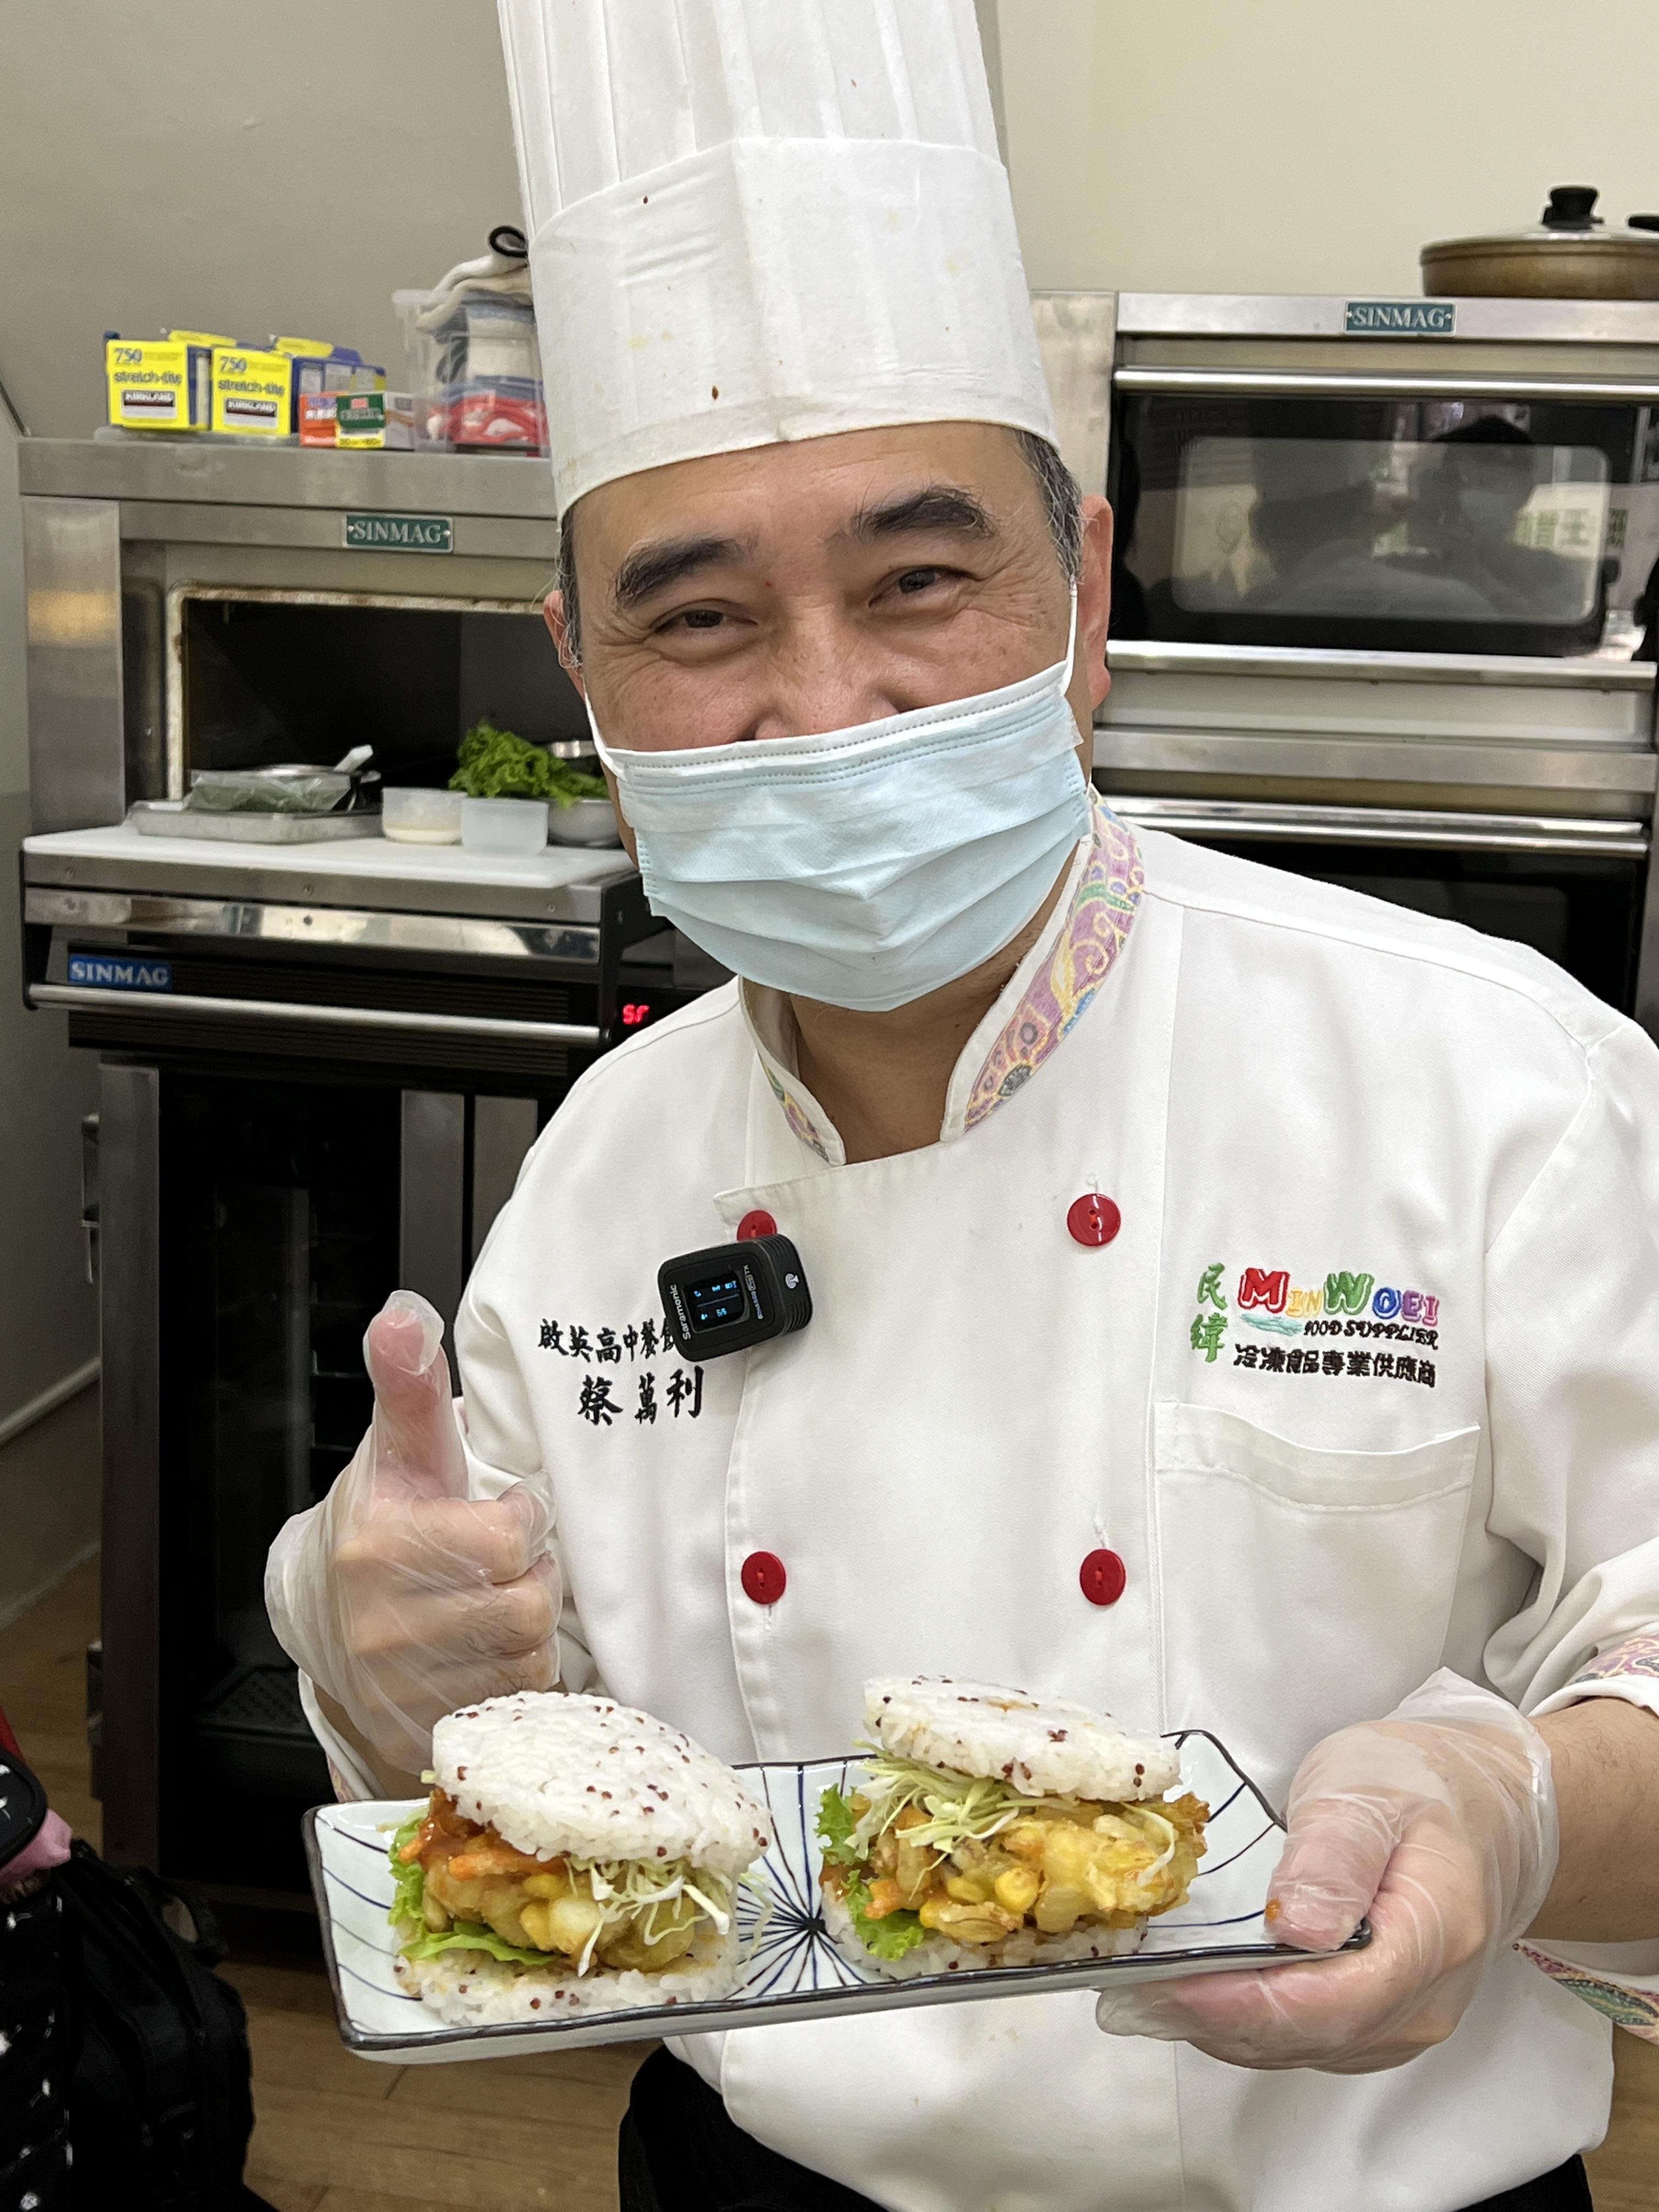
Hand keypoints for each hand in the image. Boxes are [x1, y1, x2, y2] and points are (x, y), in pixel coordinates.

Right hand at [265, 1291, 559, 1774]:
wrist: (326, 1616)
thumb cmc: (376, 1525)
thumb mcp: (395, 1452)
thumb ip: (407, 1386)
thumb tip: (403, 1319)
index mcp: (381, 1544)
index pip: (510, 1537)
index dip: (523, 1521)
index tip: (505, 1515)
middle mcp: (386, 1622)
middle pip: (526, 1606)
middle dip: (530, 1579)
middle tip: (504, 1566)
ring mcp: (399, 1685)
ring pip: (526, 1660)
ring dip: (526, 1632)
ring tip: (493, 1605)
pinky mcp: (416, 1729)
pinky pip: (511, 1705)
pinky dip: (513, 1681)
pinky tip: (486, 1653)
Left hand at [1095, 1674, 1557, 2072]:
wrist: (1480, 1813)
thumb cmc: (1419, 1787)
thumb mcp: (1371, 1788)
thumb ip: (1335, 1855)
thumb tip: (1295, 1928)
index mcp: (1433, 1934)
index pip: (1332, 1998)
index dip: (1244, 2001)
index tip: (1169, 1982)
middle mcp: (1422, 2001)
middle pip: (1309, 2034)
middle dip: (1212, 2017)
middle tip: (1124, 1988)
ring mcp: (1400, 2021)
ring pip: (1299, 2048)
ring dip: (1218, 2027)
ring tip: (1139, 1992)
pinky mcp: (1375, 2023)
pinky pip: (1303, 2041)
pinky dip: (1243, 2025)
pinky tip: (1193, 1996)